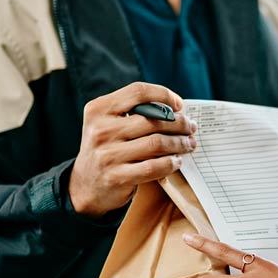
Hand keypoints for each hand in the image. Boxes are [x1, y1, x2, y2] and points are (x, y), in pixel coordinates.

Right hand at [69, 82, 196, 216]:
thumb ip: (133, 112)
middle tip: (191, 127)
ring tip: (189, 143)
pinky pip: (153, 167)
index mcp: (99, 109)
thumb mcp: (108, 124)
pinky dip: (170, 163)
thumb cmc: (106, 148)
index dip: (163, 94)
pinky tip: (177, 161)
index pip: (137, 92)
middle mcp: (101, 130)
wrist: (85, 185)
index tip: (179, 105)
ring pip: (156, 143)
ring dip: (179, 143)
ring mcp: (107, 154)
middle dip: (179, 123)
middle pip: (152, 120)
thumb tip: (175, 110)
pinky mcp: (116, 176)